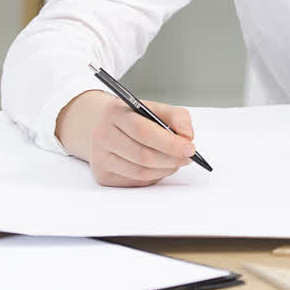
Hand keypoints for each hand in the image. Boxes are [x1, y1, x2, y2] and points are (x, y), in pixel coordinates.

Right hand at [55, 89, 198, 186]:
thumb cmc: (132, 118)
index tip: (190, 147)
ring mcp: (100, 157)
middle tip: (188, 157)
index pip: (143, 131)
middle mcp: (102, 135)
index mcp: (114, 112)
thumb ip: (176, 117)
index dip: (169, 142)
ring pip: (140, 172)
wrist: (102, 126)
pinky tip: (160, 167)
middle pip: (142, 155)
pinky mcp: (102, 175)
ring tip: (176, 162)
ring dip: (165, 169)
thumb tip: (187, 136)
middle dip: (171, 158)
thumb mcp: (153, 108)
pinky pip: (135, 181)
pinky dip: (154, 176)